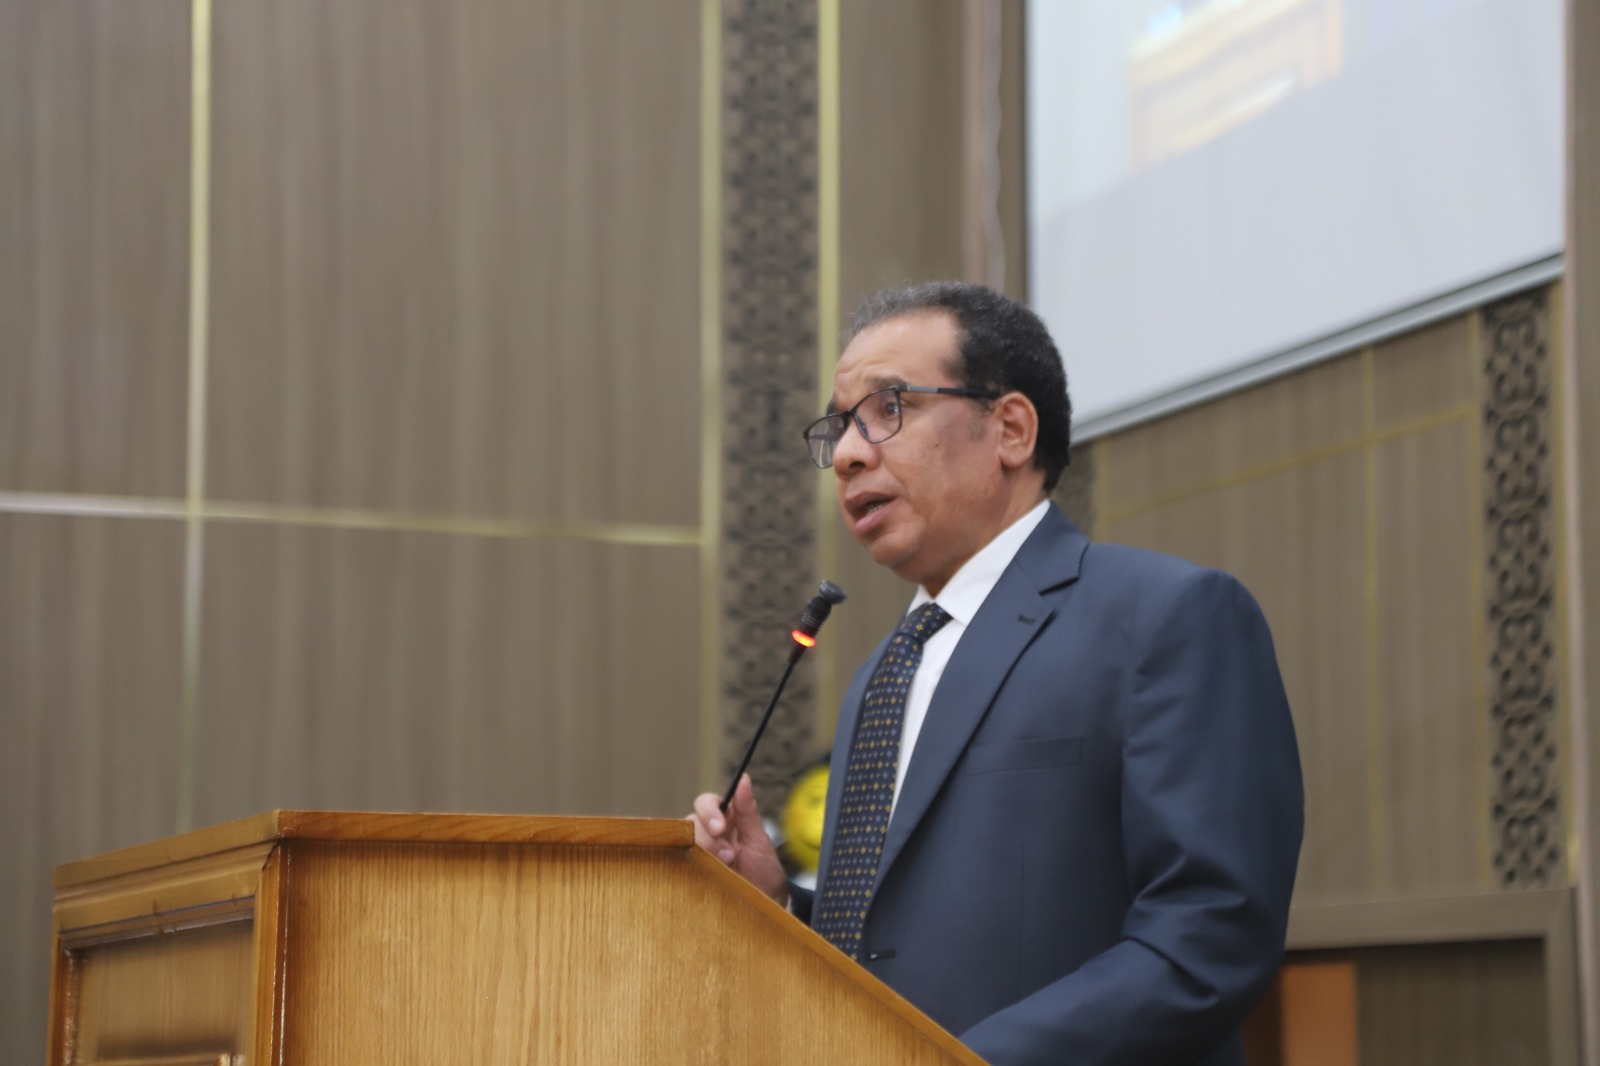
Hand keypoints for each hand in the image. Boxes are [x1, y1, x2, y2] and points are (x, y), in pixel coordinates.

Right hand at [688, 775, 789, 906]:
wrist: (765, 903)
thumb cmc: (763, 870)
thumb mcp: (759, 840)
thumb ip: (748, 811)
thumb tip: (744, 778)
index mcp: (723, 819)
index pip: (705, 803)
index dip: (709, 811)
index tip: (720, 827)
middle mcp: (706, 834)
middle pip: (691, 822)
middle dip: (709, 838)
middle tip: (728, 856)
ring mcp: (696, 854)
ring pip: (683, 843)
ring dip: (702, 854)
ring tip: (724, 869)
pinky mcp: (689, 874)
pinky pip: (678, 866)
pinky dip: (689, 869)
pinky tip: (703, 877)